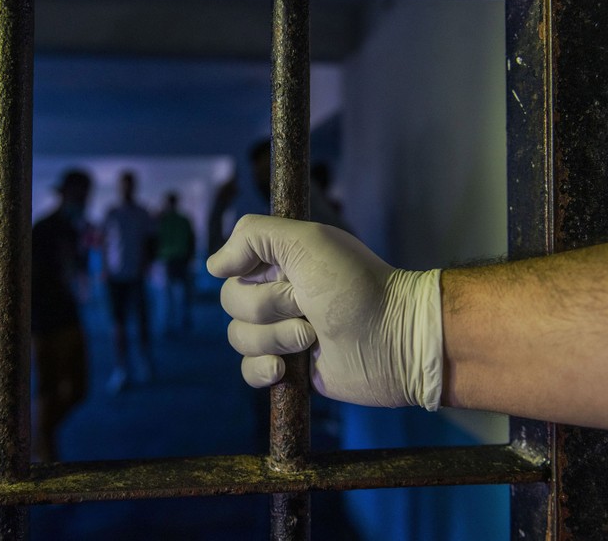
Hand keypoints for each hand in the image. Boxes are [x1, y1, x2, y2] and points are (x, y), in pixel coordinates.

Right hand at [206, 214, 443, 410]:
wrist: (396, 340)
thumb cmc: (356, 286)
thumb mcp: (307, 242)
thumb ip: (253, 236)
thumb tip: (212, 266)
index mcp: (280, 263)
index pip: (232, 268)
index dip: (252, 276)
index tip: (287, 276)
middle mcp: (278, 295)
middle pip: (231, 305)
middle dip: (269, 309)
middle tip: (308, 307)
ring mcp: (282, 333)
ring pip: (239, 339)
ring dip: (276, 339)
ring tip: (313, 338)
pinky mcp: (289, 369)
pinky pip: (249, 371)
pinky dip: (262, 371)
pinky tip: (287, 369)